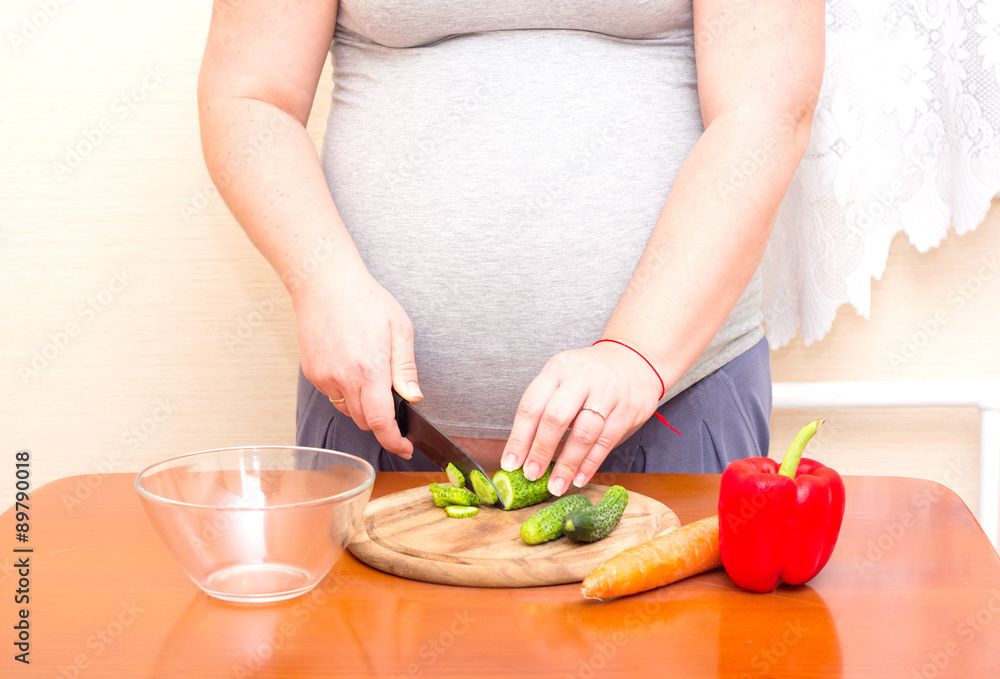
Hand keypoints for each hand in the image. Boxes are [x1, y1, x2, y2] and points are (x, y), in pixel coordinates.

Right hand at [292, 262, 420, 457]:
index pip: (380, 422)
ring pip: (349, 409)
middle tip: (393, 399)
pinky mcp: (312, 373)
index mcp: (369, 370)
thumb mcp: (400, 329)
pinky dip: (347, 391)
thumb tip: (414, 398)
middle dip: (382, 420)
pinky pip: (333, 395)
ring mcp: (324, 378)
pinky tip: (352, 365)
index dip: (393, 441)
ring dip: (364, 405)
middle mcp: (343, 379)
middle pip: (365, 420)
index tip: (404, 449)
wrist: (324, 283)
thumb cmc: (366, 300)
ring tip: (371, 373)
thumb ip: (406, 368)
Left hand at [500, 342, 662, 495]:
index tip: (510, 464)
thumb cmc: (589, 376)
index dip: (519, 438)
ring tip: (556, 485)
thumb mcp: (562, 378)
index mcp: (557, 370)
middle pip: (555, 418)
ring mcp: (607, 392)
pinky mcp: (628, 409)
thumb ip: (545, 408)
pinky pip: (606, 441)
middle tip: (531, 475)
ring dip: (567, 464)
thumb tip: (523, 453)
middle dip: (541, 451)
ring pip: (583, 433)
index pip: (531, 405)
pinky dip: (590, 463)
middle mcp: (580, 378)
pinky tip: (579, 478)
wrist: (634, 359)